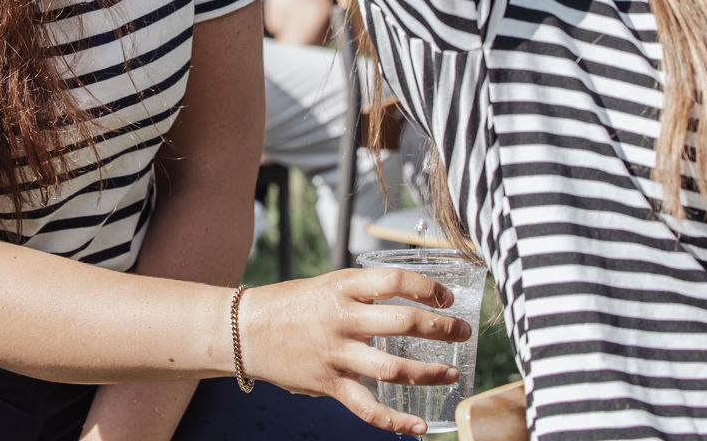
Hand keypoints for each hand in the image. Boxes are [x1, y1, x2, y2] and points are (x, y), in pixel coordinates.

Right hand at [239, 267, 473, 435]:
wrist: (245, 329)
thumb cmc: (289, 304)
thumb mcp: (326, 285)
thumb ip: (360, 295)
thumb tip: (403, 301)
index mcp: (343, 286)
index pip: (395, 280)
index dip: (428, 288)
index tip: (446, 297)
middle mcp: (342, 318)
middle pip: (404, 322)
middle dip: (441, 328)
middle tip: (462, 332)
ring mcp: (336, 354)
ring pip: (394, 368)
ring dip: (430, 372)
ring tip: (451, 373)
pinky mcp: (329, 384)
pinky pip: (367, 408)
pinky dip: (395, 421)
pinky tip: (418, 426)